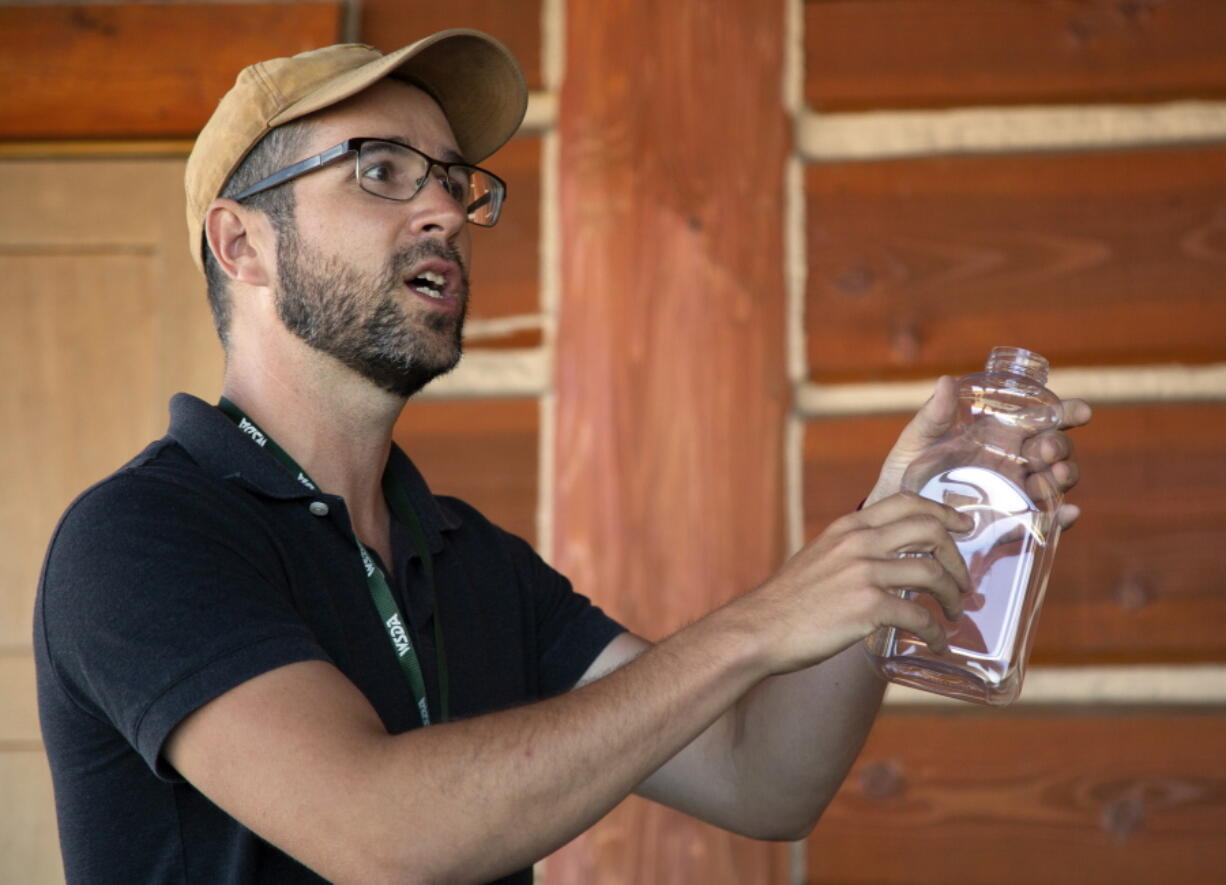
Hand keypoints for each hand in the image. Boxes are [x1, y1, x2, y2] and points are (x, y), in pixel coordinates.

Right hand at [743, 493, 972, 675]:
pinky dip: (935, 631)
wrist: (758, 630)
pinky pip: (919, 616)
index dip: (942, 512)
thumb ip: (850, 550)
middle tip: (963, 580)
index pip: (906, 501)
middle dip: (957, 556)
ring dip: (953, 594)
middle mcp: (858, 542)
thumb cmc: (788, 602)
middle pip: (929, 530)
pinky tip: (936, 642)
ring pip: (932, 571)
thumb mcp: (818, 557)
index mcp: (847, 527)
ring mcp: (863, 573)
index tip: (963, 527)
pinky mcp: (866, 607)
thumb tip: (884, 558)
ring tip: (954, 612)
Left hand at [863, 376, 1091, 529]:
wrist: (896, 514)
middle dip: (1060, 447)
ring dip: (1064, 477)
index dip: (1065, 413)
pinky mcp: (1012, 522)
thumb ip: (933, 415)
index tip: (1081, 412)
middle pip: (1054, 451)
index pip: (1040, 419)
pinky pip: (1045, 521)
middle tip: (1046, 449)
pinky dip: (1061, 518)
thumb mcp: (916, 440)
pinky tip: (1068, 513)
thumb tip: (946, 380)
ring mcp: (1015, 492)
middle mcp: (1014, 461)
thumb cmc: (907, 470)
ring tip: (1057, 476)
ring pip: (1055, 483)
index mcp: (998, 434)